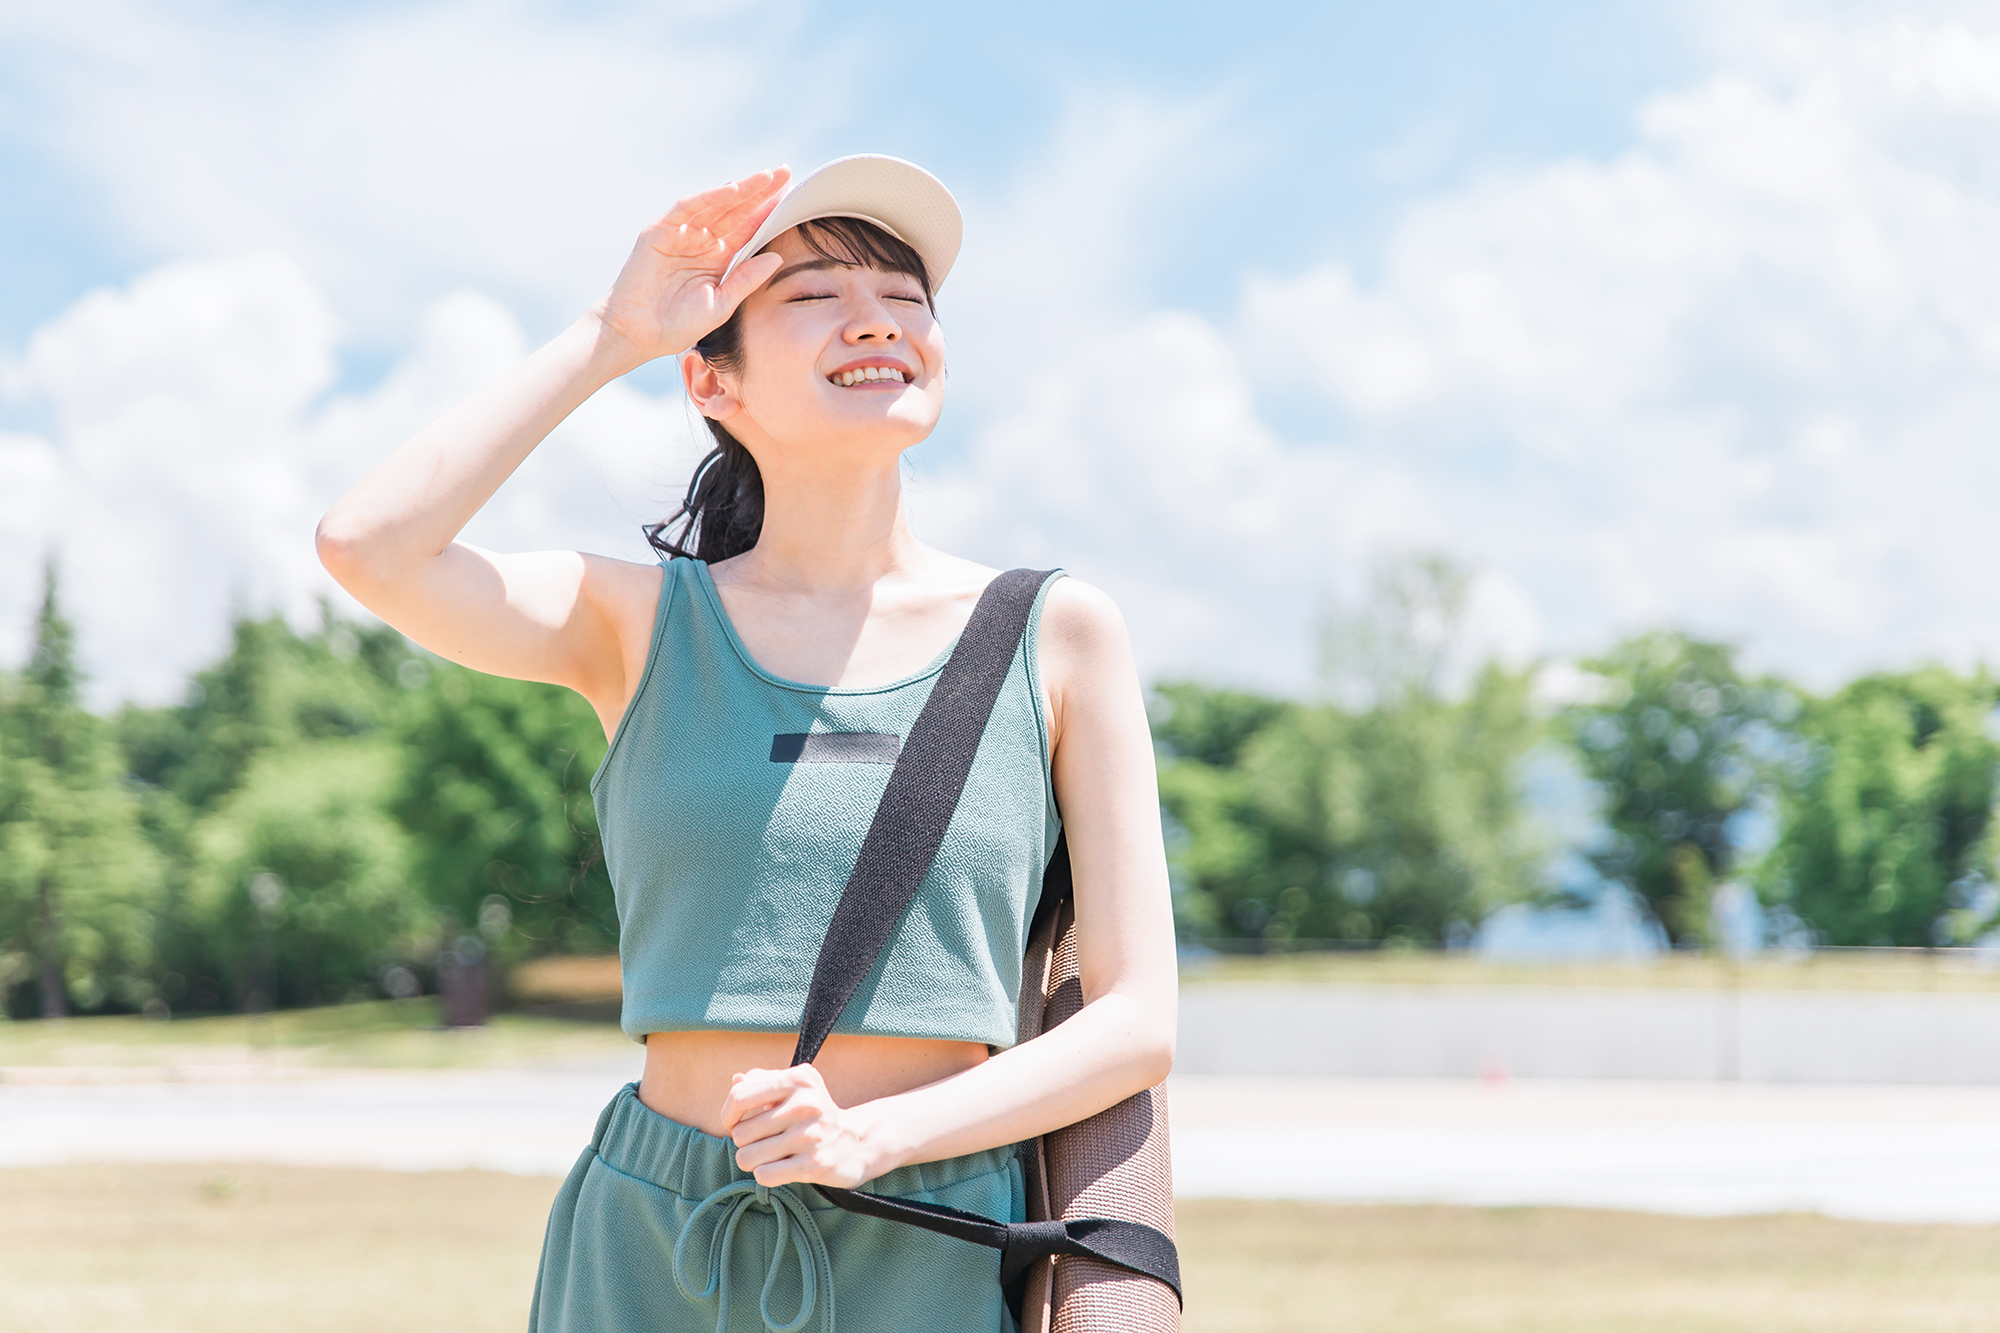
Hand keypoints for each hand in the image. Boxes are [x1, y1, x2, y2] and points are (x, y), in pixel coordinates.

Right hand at [591, 167, 791, 365]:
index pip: (748, 228)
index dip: (769, 212)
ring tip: (767, 177)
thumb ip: (746, 280)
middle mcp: (701, 241)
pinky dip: (708, 197)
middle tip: (787, 173)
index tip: (794, 197)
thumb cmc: (676, 326)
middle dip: (760, 191)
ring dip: (740, 189)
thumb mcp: (720, 304)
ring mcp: (680, 233)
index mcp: (717, 257)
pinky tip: (732, 189)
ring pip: (715, 204)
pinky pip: (686, 208)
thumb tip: (776, 258)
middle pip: (736, 210)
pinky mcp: (659, 231)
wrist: (637, 334)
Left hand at [719, 1064, 889, 1188]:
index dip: (728, 1115)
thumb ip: (763, 1081)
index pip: (739, 1096)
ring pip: (748, 1157)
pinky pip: (764, 1175)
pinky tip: (781, 1167)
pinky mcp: (814, 1164)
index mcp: (798, 1080)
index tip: (734, 1123)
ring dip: (754, 1160)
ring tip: (771, 1154)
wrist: (858, 1142)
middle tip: (763, 1140)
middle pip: (740, 1133)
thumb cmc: (815, 1113)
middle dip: (745, 1142)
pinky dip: (766, 1174)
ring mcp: (810, 1135)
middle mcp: (805, 1104)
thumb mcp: (795, 1088)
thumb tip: (736, 1080)